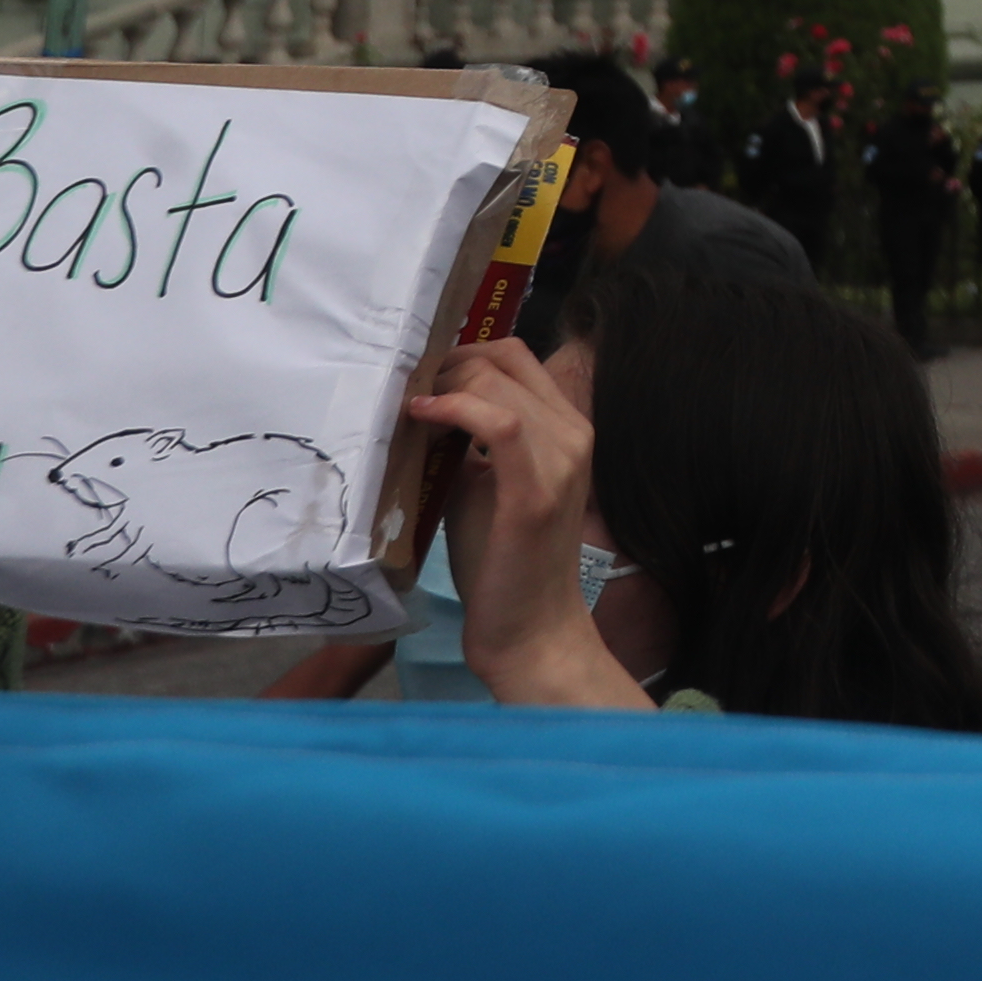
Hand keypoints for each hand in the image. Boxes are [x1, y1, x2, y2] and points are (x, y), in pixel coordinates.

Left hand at [407, 338, 645, 712]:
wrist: (530, 628)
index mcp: (568, 429)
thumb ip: (469, 445)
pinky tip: (423, 417)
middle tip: (406, 389)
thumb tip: (424, 410)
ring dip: (445, 384)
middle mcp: (575, 434)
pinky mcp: (536, 492)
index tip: (421, 374)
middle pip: (507, 359)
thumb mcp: (485, 485)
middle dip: (449, 362)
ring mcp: (561, 461)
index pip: (519, 358)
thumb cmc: (504, 562)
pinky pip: (498, 425)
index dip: (464, 352)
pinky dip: (456, 410)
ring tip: (408, 406)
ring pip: (499, 383)